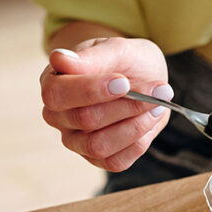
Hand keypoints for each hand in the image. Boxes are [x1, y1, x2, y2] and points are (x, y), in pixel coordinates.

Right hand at [40, 37, 172, 171]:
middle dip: (126, 105)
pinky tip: (150, 121)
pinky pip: (114, 162)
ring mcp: (75, 140)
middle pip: (83, 119)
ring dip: (134, 126)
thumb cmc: (125, 62)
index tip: (123, 81)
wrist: (144, 77)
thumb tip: (59, 59)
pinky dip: (138, 142)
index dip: (91, 90)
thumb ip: (92, 57)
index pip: (58, 93)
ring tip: (157, 105)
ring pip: (97, 145)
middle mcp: (58, 115)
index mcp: (54, 83)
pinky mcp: (97, 158)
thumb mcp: (117, 49)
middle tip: (157, 90)